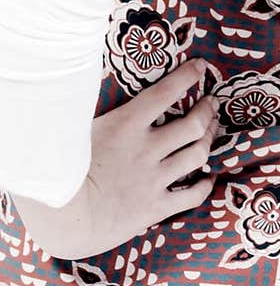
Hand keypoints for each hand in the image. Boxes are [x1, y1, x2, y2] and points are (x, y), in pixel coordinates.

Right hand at [11, 58, 222, 259]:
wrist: (62, 217)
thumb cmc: (59, 169)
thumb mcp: (75, 129)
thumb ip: (92, 109)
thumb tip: (83, 85)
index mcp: (126, 125)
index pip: (165, 91)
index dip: (187, 76)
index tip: (201, 67)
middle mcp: (147, 149)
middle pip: (193, 123)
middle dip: (207, 110)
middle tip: (213, 103)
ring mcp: (154, 179)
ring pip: (198, 153)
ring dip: (210, 139)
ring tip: (214, 129)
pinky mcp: (155, 207)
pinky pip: (192, 194)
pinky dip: (206, 183)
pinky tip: (210, 176)